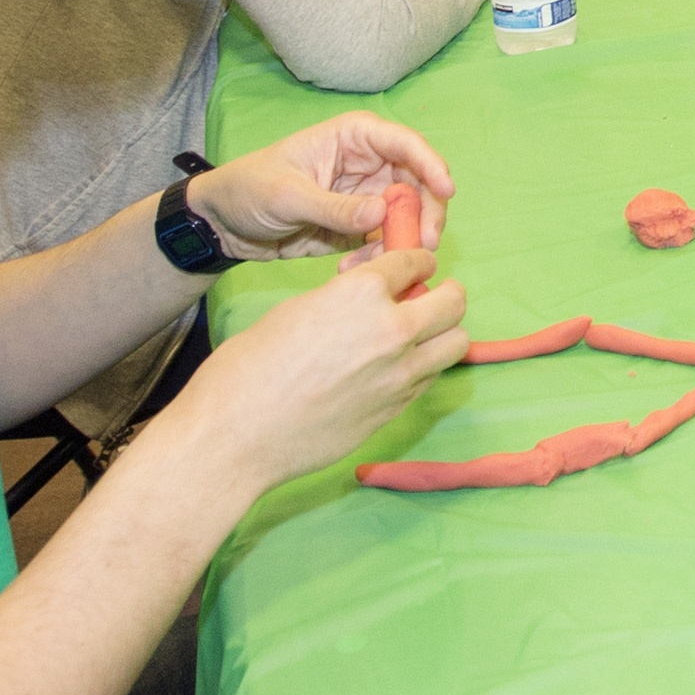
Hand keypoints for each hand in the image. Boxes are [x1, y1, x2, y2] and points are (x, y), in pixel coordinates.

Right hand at [177, 252, 472, 500]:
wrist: (238, 433)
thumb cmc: (250, 365)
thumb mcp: (297, 309)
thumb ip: (345, 300)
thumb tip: (368, 301)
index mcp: (362, 292)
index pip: (414, 262)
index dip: (415, 261)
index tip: (414, 267)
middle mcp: (392, 330)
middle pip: (453, 302)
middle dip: (444, 293)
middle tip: (429, 297)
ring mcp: (400, 375)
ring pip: (456, 343)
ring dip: (443, 333)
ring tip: (420, 334)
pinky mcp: (396, 410)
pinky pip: (430, 379)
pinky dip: (423, 367)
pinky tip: (397, 368)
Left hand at [185, 113, 453, 263]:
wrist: (224, 224)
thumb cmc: (249, 189)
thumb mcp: (289, 195)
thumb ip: (336, 207)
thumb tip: (383, 214)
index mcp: (354, 138)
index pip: (405, 144)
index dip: (431, 165)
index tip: (446, 191)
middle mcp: (369, 165)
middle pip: (418, 184)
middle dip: (426, 213)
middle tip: (424, 245)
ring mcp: (367, 199)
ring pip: (408, 218)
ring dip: (403, 243)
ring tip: (379, 265)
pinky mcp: (360, 230)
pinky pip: (385, 244)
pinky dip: (378, 259)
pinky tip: (349, 269)